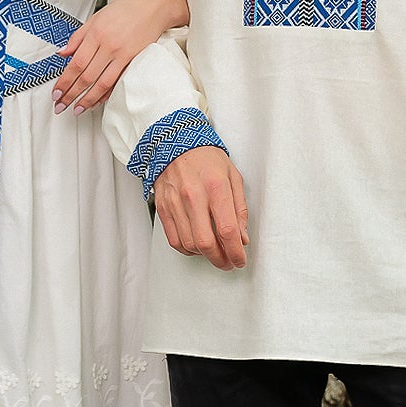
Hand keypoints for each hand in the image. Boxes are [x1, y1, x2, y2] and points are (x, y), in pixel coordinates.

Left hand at [52, 0, 188, 111]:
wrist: (155, 5)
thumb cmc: (126, 8)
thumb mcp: (96, 18)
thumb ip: (78, 37)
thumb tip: (62, 54)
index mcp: (96, 33)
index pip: (76, 64)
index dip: (64, 81)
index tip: (56, 93)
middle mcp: (108, 45)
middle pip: (86, 76)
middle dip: (71, 94)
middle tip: (60, 106)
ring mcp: (123, 54)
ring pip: (102, 83)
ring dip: (88, 99)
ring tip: (77, 109)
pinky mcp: (135, 60)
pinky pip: (118, 81)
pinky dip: (107, 94)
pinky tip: (98, 102)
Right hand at [153, 147, 248, 269]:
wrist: (175, 143)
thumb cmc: (206, 159)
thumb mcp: (233, 177)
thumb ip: (239, 209)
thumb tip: (242, 237)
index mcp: (216, 187)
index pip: (227, 230)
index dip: (236, 252)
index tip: (240, 259)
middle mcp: (193, 196)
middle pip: (206, 243)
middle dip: (220, 260)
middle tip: (228, 263)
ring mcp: (175, 203)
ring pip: (190, 244)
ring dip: (205, 255)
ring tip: (215, 252)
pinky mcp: (163, 208)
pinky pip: (174, 240)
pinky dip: (188, 249)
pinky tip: (197, 246)